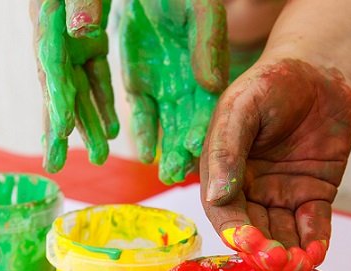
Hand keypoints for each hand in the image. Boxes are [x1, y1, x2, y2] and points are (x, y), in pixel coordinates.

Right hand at [30, 0, 118, 172]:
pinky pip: (94, 76)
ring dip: (86, 122)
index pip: (50, 62)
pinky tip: (112, 130)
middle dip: (57, 126)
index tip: (62, 130)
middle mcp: (53, 32)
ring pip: (75, 88)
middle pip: (54, 85)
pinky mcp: (87, 41)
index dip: (55, 98)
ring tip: (99, 157)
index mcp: (46, 14)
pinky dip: (102, 102)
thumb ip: (82, 0)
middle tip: (55, 165)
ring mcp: (69, 38)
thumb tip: (83, 31)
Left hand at [120, 0, 227, 183]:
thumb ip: (207, 43)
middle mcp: (186, 85)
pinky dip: (141, 133)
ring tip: (166, 174)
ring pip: (164, 125)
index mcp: (206, 69)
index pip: (209, 105)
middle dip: (184, 150)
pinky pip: (139, 114)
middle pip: (187, 123)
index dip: (204, 127)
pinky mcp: (138, 85)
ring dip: (165, 150)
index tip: (198, 148)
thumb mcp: (198, 12)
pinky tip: (145, 154)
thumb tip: (212, 84)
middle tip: (180, 174)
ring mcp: (162, 87)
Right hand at [200, 58, 350, 270]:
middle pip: (252, 230)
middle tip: (277, 262)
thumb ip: (227, 149)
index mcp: (222, 172)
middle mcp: (249, 189)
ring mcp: (281, 194)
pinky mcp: (314, 194)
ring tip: (298, 266)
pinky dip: (315, 242)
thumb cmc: (270, 82)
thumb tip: (218, 197)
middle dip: (263, 251)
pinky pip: (313, 225)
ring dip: (288, 256)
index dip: (235, 231)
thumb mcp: (241, 107)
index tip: (249, 242)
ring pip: (282, 235)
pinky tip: (316, 253)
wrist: (318, 70)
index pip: (224, 212)